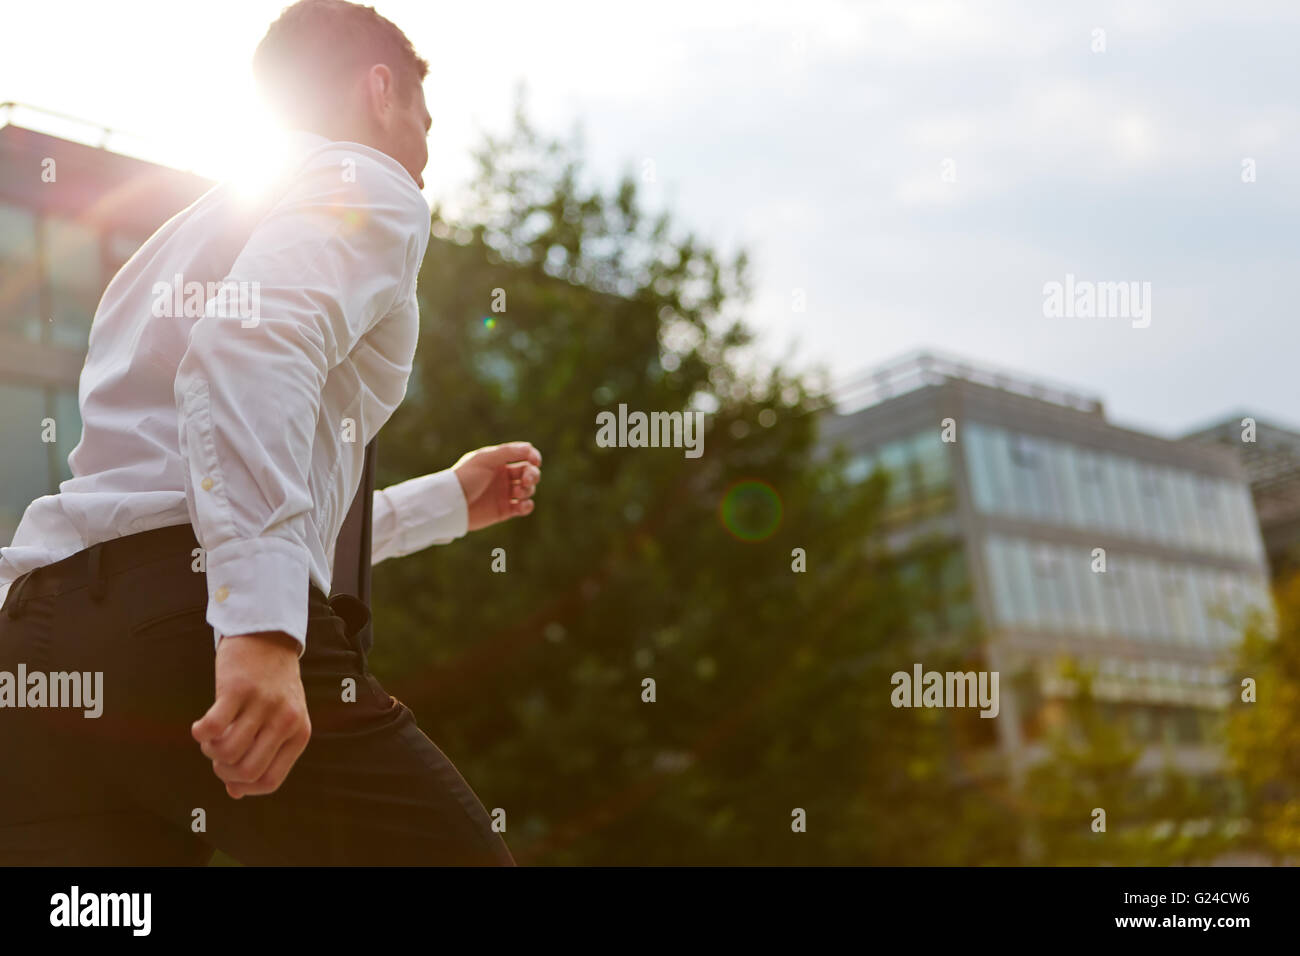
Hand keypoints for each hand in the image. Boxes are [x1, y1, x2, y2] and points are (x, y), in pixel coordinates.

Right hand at [191, 631, 310, 799]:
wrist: (268, 637)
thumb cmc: (271, 685)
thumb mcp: (280, 720)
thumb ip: (264, 755)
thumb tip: (236, 793)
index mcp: (299, 733)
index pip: (268, 782)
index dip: (243, 786)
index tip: (230, 776)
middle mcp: (285, 720)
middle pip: (247, 771)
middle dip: (223, 772)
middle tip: (217, 755)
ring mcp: (263, 704)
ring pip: (227, 752)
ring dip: (210, 751)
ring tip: (211, 737)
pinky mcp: (238, 689)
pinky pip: (212, 727)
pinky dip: (200, 734)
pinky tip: (200, 727)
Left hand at [451, 441, 542, 531]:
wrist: (452, 504)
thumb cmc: (465, 478)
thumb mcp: (484, 460)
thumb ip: (507, 452)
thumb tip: (530, 448)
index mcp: (498, 461)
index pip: (523, 455)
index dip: (533, 456)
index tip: (535, 461)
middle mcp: (503, 476)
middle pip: (529, 472)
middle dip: (532, 475)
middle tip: (526, 480)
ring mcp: (504, 493)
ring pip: (528, 489)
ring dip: (528, 490)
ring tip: (517, 493)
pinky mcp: (505, 510)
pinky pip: (524, 507)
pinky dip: (527, 506)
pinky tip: (522, 505)